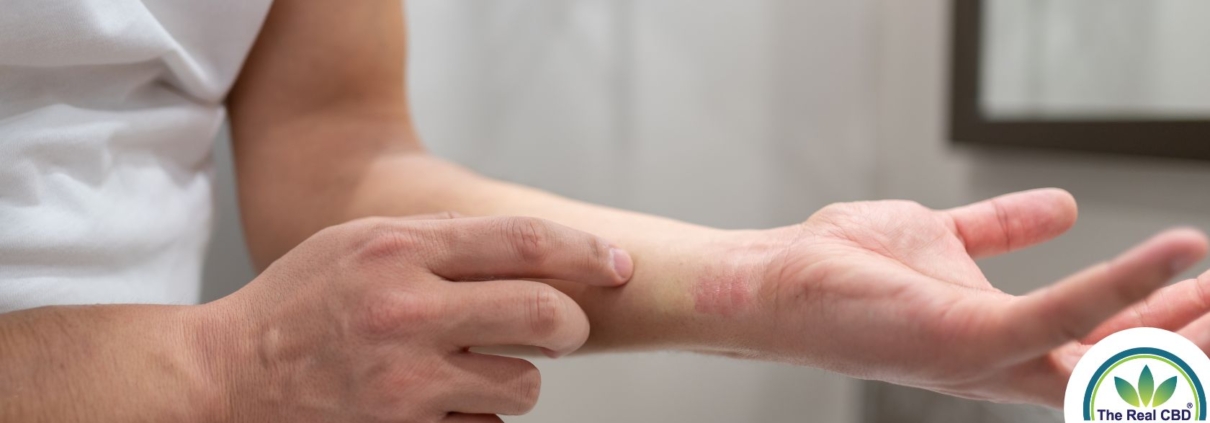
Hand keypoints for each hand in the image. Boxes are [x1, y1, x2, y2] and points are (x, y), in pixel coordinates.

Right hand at [193, 215, 632, 421]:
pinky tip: (435, 405)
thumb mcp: (358, 243)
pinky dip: (475, 420)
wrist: (224, 381)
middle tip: (562, 329)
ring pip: (523, 387)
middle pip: (544, 316)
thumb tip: (525, 248)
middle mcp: (407, 314)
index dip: (586, 253)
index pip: (524, 242)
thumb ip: (436, 238)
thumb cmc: (297, 305)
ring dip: (517, 380)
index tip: (618, 265)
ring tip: (472, 370)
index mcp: (399, 251)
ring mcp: (406, 385)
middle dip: (571, 325)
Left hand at [708, 188, 1207, 405]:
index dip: (1168, 317)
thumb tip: (1062, 207)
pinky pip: (1066, 316)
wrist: (778, 279)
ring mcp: (991, 357)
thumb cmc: (846, 269)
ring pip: (1115, 358)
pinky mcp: (969, 339)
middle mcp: (1007, 362)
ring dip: (1180, 325)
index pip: (1110, 343)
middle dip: (1193, 336)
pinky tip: (1176, 253)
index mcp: (1007, 340)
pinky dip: (1124, 285)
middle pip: (1127, 368)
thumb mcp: (944, 238)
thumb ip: (1002, 230)